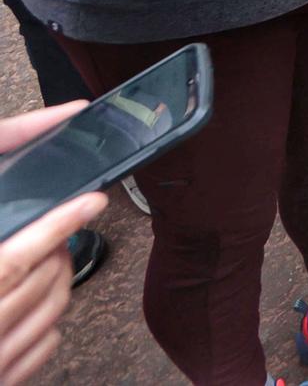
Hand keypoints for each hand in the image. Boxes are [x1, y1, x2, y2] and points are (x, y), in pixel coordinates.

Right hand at [0, 104, 106, 385]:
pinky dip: (47, 318)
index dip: (57, 225)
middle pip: (39, 282)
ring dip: (58, 278)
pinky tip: (29, 299)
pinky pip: (42, 348)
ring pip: (50, 314)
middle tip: (58, 222)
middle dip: (58, 247)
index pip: (12, 261)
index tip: (90, 201)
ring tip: (46, 254)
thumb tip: (30, 163)